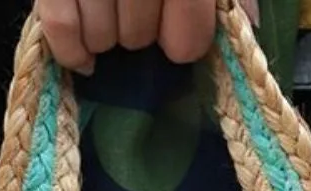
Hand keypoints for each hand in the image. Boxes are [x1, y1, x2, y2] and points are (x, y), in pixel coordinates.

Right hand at [38, 0, 258, 73]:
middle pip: (140, 33)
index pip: (186, 17)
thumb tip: (250, 22)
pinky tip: (86, 57)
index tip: (181, 40)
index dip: (187, 39)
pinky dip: (73, 50)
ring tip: (112, 16)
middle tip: (140, 13)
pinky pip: (60, 25)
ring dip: (109, 38)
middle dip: (142, 33)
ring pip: (102, 35)